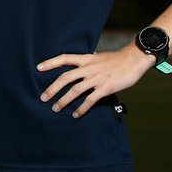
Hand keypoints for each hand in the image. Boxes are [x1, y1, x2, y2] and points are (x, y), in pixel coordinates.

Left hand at [36, 45, 154, 117]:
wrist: (133, 60)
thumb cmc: (115, 60)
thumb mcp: (98, 57)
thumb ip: (87, 62)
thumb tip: (77, 66)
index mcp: (85, 59)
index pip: (64, 58)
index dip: (50, 62)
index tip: (38, 68)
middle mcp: (88, 68)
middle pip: (65, 78)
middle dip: (52, 88)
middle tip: (43, 97)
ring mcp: (96, 78)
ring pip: (75, 90)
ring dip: (64, 100)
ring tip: (55, 108)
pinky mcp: (105, 88)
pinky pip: (90, 100)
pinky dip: (81, 108)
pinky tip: (75, 114)